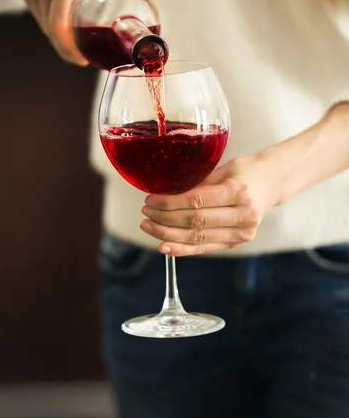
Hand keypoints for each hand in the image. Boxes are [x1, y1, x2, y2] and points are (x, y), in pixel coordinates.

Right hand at [0, 0, 157, 64]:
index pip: (59, 25)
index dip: (68, 49)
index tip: (82, 60)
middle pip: (51, 30)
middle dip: (66, 50)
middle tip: (82, 58)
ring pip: (43, 24)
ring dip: (58, 39)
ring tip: (74, 46)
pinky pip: (37, 13)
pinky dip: (49, 24)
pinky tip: (62, 29)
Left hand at [140, 155, 279, 255]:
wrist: (273, 183)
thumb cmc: (246, 171)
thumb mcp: (224, 168)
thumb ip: (198, 182)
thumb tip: (165, 192)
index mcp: (239, 192)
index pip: (197, 201)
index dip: (169, 203)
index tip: (150, 200)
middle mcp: (243, 215)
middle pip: (195, 222)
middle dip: (164, 219)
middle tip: (145, 213)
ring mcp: (242, 232)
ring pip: (197, 238)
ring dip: (168, 235)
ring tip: (148, 227)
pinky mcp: (237, 242)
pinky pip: (205, 248)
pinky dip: (182, 249)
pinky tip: (164, 246)